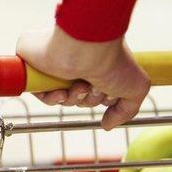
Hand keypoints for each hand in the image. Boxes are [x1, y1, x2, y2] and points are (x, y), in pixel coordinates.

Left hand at [16, 26, 150, 130]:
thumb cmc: (112, 60)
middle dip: (86, 98)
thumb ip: (126, 110)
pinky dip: (51, 98)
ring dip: (71, 98)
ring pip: (60, 97)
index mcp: (97, 61)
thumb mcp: (135, 88)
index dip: (101, 98)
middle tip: (92, 86)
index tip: (107, 93)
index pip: (95, 91)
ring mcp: (56, 62)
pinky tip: (61, 91)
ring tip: (78, 86)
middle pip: (77, 96)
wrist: (86, 47)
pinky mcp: (35, 63)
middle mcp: (77, 60)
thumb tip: (107, 125)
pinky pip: (40, 93)